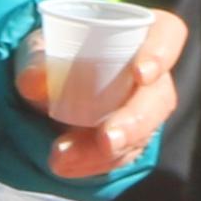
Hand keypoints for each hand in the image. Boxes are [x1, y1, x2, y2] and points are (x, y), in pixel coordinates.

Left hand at [11, 8, 188, 180]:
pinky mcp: (129, 139)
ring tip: (63, 159)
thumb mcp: (39, 48)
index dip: (160, 53)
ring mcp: (144, 110)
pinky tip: (66, 165)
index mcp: (142, 35)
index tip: (140, 73)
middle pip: (158, 99)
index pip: (167, 35)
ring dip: (104, 153)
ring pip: (140, 135)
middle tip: (107, 139)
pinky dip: (91, 163)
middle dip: (134, 123)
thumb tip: (34, 80)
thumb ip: (36, 60)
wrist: (45, 83)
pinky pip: (119, 156)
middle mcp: (152, 75)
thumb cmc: (52, 51)